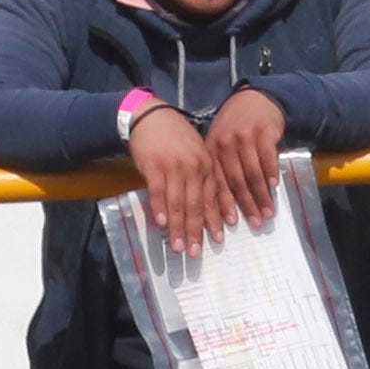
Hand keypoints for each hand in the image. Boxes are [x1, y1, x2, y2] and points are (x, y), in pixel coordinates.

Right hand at [125, 102, 222, 254]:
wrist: (150, 116)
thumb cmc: (174, 135)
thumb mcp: (195, 151)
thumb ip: (200, 175)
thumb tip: (203, 204)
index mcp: (206, 164)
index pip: (212, 197)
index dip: (215, 219)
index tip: (218, 238)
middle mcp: (194, 167)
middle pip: (197, 204)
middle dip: (197, 231)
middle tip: (196, 252)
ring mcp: (174, 167)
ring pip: (178, 203)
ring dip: (178, 227)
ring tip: (178, 246)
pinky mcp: (154, 166)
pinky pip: (158, 192)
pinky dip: (160, 209)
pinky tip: (162, 224)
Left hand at [201, 88, 287, 232]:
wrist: (254, 100)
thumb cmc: (235, 128)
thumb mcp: (220, 144)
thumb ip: (218, 170)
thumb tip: (218, 208)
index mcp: (210, 151)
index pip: (215, 183)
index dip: (222, 206)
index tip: (229, 225)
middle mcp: (224, 144)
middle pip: (236, 181)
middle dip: (246, 206)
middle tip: (256, 223)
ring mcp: (244, 137)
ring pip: (253, 174)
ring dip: (262, 196)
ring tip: (268, 212)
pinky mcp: (263, 132)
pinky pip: (267, 159)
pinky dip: (270, 174)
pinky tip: (274, 187)